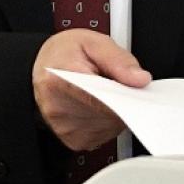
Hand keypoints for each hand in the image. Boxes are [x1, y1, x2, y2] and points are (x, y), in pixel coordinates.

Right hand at [32, 30, 150, 150]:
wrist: (43, 69)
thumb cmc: (64, 54)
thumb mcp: (92, 42)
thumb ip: (118, 59)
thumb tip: (139, 79)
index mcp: (60, 78)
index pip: (100, 97)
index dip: (124, 95)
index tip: (136, 89)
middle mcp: (59, 108)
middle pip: (109, 113)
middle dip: (124, 100)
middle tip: (120, 83)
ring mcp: (65, 128)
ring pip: (111, 126)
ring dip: (117, 111)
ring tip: (105, 91)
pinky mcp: (74, 141)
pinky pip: (105, 135)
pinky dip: (109, 121)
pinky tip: (99, 106)